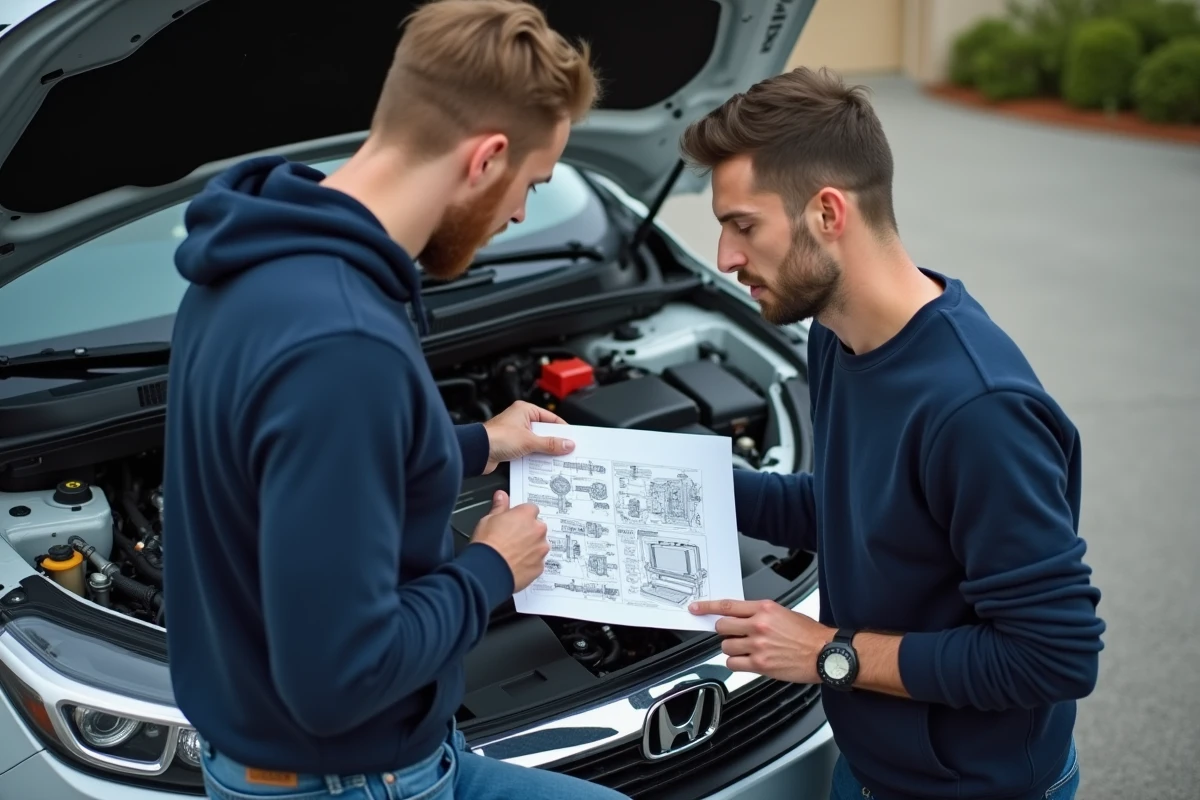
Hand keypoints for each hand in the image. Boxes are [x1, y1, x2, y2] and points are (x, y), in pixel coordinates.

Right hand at [471, 490, 548, 591]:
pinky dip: (529, 563)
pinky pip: (537, 562)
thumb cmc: (487, 545)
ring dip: (531, 547)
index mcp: (526, 515)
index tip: (514, 521)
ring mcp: (541, 550)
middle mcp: (538, 531)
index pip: (531, 509)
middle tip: (512, 538)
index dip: (521, 515)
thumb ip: (499, 507)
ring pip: (539, 545)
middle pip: (537, 527)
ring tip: (513, 554)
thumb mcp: (487, 519)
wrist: (488, 571)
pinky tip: (516, 564)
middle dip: (528, 531)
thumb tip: (501, 496)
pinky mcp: (539, 567)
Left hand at [482, 401, 573, 473]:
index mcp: (525, 410)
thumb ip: (550, 444)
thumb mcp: (529, 441)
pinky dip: (535, 457)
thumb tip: (567, 444)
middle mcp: (520, 420)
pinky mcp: (511, 446)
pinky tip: (542, 465)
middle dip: (554, 442)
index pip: (551, 418)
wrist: (477, 452)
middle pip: (544, 431)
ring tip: (557, 460)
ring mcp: (515, 433)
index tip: (573, 439)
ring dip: (545, 451)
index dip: (562, 430)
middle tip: (567, 451)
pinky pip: (528, 451)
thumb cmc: (496, 437)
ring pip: (536, 442)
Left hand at [689, 599, 834, 683]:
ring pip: (726, 646)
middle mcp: (759, 625)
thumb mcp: (784, 613)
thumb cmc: (809, 635)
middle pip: (722, 627)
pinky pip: (733, 663)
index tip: (696, 608)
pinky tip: (747, 661)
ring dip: (732, 648)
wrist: (824, 654)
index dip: (708, 607)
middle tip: (733, 634)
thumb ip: (760, 614)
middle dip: (725, 631)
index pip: (728, 606)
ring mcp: (758, 646)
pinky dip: (736, 663)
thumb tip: (741, 617)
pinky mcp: (760, 664)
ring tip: (747, 649)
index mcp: (765, 609)